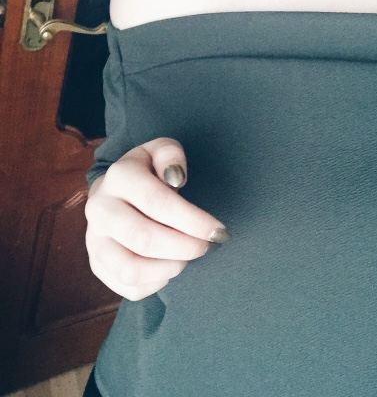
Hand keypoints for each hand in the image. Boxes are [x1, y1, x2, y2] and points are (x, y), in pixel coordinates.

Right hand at [85, 138, 227, 300]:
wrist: (114, 192)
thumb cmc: (148, 173)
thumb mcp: (160, 151)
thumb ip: (171, 155)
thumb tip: (175, 177)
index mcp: (118, 177)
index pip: (157, 202)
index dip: (193, 220)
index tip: (218, 230)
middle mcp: (100, 209)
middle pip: (143, 238)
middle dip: (185, 247)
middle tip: (207, 246)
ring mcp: (94, 240)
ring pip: (131, 269)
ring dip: (170, 268)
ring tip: (187, 257)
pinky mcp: (97, 265)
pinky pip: (128, 287)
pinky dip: (157, 284)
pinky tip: (170, 266)